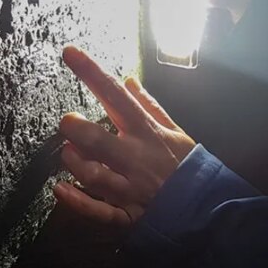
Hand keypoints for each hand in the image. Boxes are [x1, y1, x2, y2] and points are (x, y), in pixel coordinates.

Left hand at [55, 46, 195, 225]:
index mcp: (146, 131)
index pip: (116, 95)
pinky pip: (99, 211)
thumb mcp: (175, 131)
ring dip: (75, 163)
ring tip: (67, 153)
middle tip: (66, 122)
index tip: (70, 52)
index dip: (91, 73)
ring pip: (95, 176)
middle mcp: (135, 157)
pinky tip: (60, 190)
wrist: (207, 207)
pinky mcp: (128, 214)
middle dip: (77, 129)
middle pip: (98, 140)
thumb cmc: (187, 165)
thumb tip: (128, 79)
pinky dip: (77, 202)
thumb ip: (149, 106)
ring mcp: (130, 188)